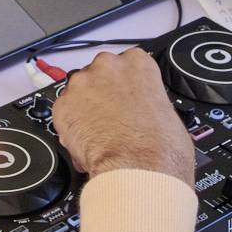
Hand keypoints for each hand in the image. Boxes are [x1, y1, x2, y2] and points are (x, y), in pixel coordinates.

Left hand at [51, 48, 193, 183]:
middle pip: (99, 74)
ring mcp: (82, 84)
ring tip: (99, 134)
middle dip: (102, 94)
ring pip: (79, 92)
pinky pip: (64, 113)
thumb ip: (150, 101)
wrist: (138, 168)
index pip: (127, 63)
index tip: (126, 97)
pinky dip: (71, 127)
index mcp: (137, 63)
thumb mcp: (168, 112)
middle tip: (111, 117)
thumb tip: (148, 112)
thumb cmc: (159, 146)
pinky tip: (86, 142)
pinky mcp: (63, 106)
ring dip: (85, 109)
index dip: (125, 85)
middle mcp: (107, 66)